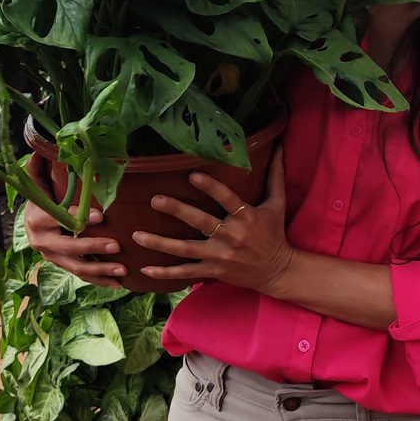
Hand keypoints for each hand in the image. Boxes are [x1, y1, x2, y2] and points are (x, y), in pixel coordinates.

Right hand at [23, 151, 129, 288]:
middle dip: (93, 248)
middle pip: (69, 248)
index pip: (60, 218)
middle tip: (116, 246)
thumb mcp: (39, 182)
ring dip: (100, 270)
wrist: (30, 220)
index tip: (101, 216)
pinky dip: (99, 280)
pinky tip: (118, 284)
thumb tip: (42, 149)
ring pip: (77, 266)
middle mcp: (42, 241)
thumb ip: (40, 168)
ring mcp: (53, 257)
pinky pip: (81, 275)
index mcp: (37, 219)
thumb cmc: (42, 197)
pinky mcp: (62, 265)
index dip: (79, 217)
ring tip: (122, 270)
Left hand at [132, 147, 295, 293]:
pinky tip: (146, 269)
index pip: (227, 199)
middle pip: (201, 222)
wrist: (277, 271)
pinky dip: (166, 273)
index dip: (210, 187)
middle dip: (177, 210)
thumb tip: (281, 147)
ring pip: (186, 249)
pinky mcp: (214, 271)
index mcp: (247, 217)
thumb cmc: (275, 233)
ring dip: (161, 244)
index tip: (191, 175)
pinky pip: (187, 272)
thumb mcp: (277, 204)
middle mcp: (232, 236)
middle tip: (155, 199)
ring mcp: (220, 256)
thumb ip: (275, 176)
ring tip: (138, 235)